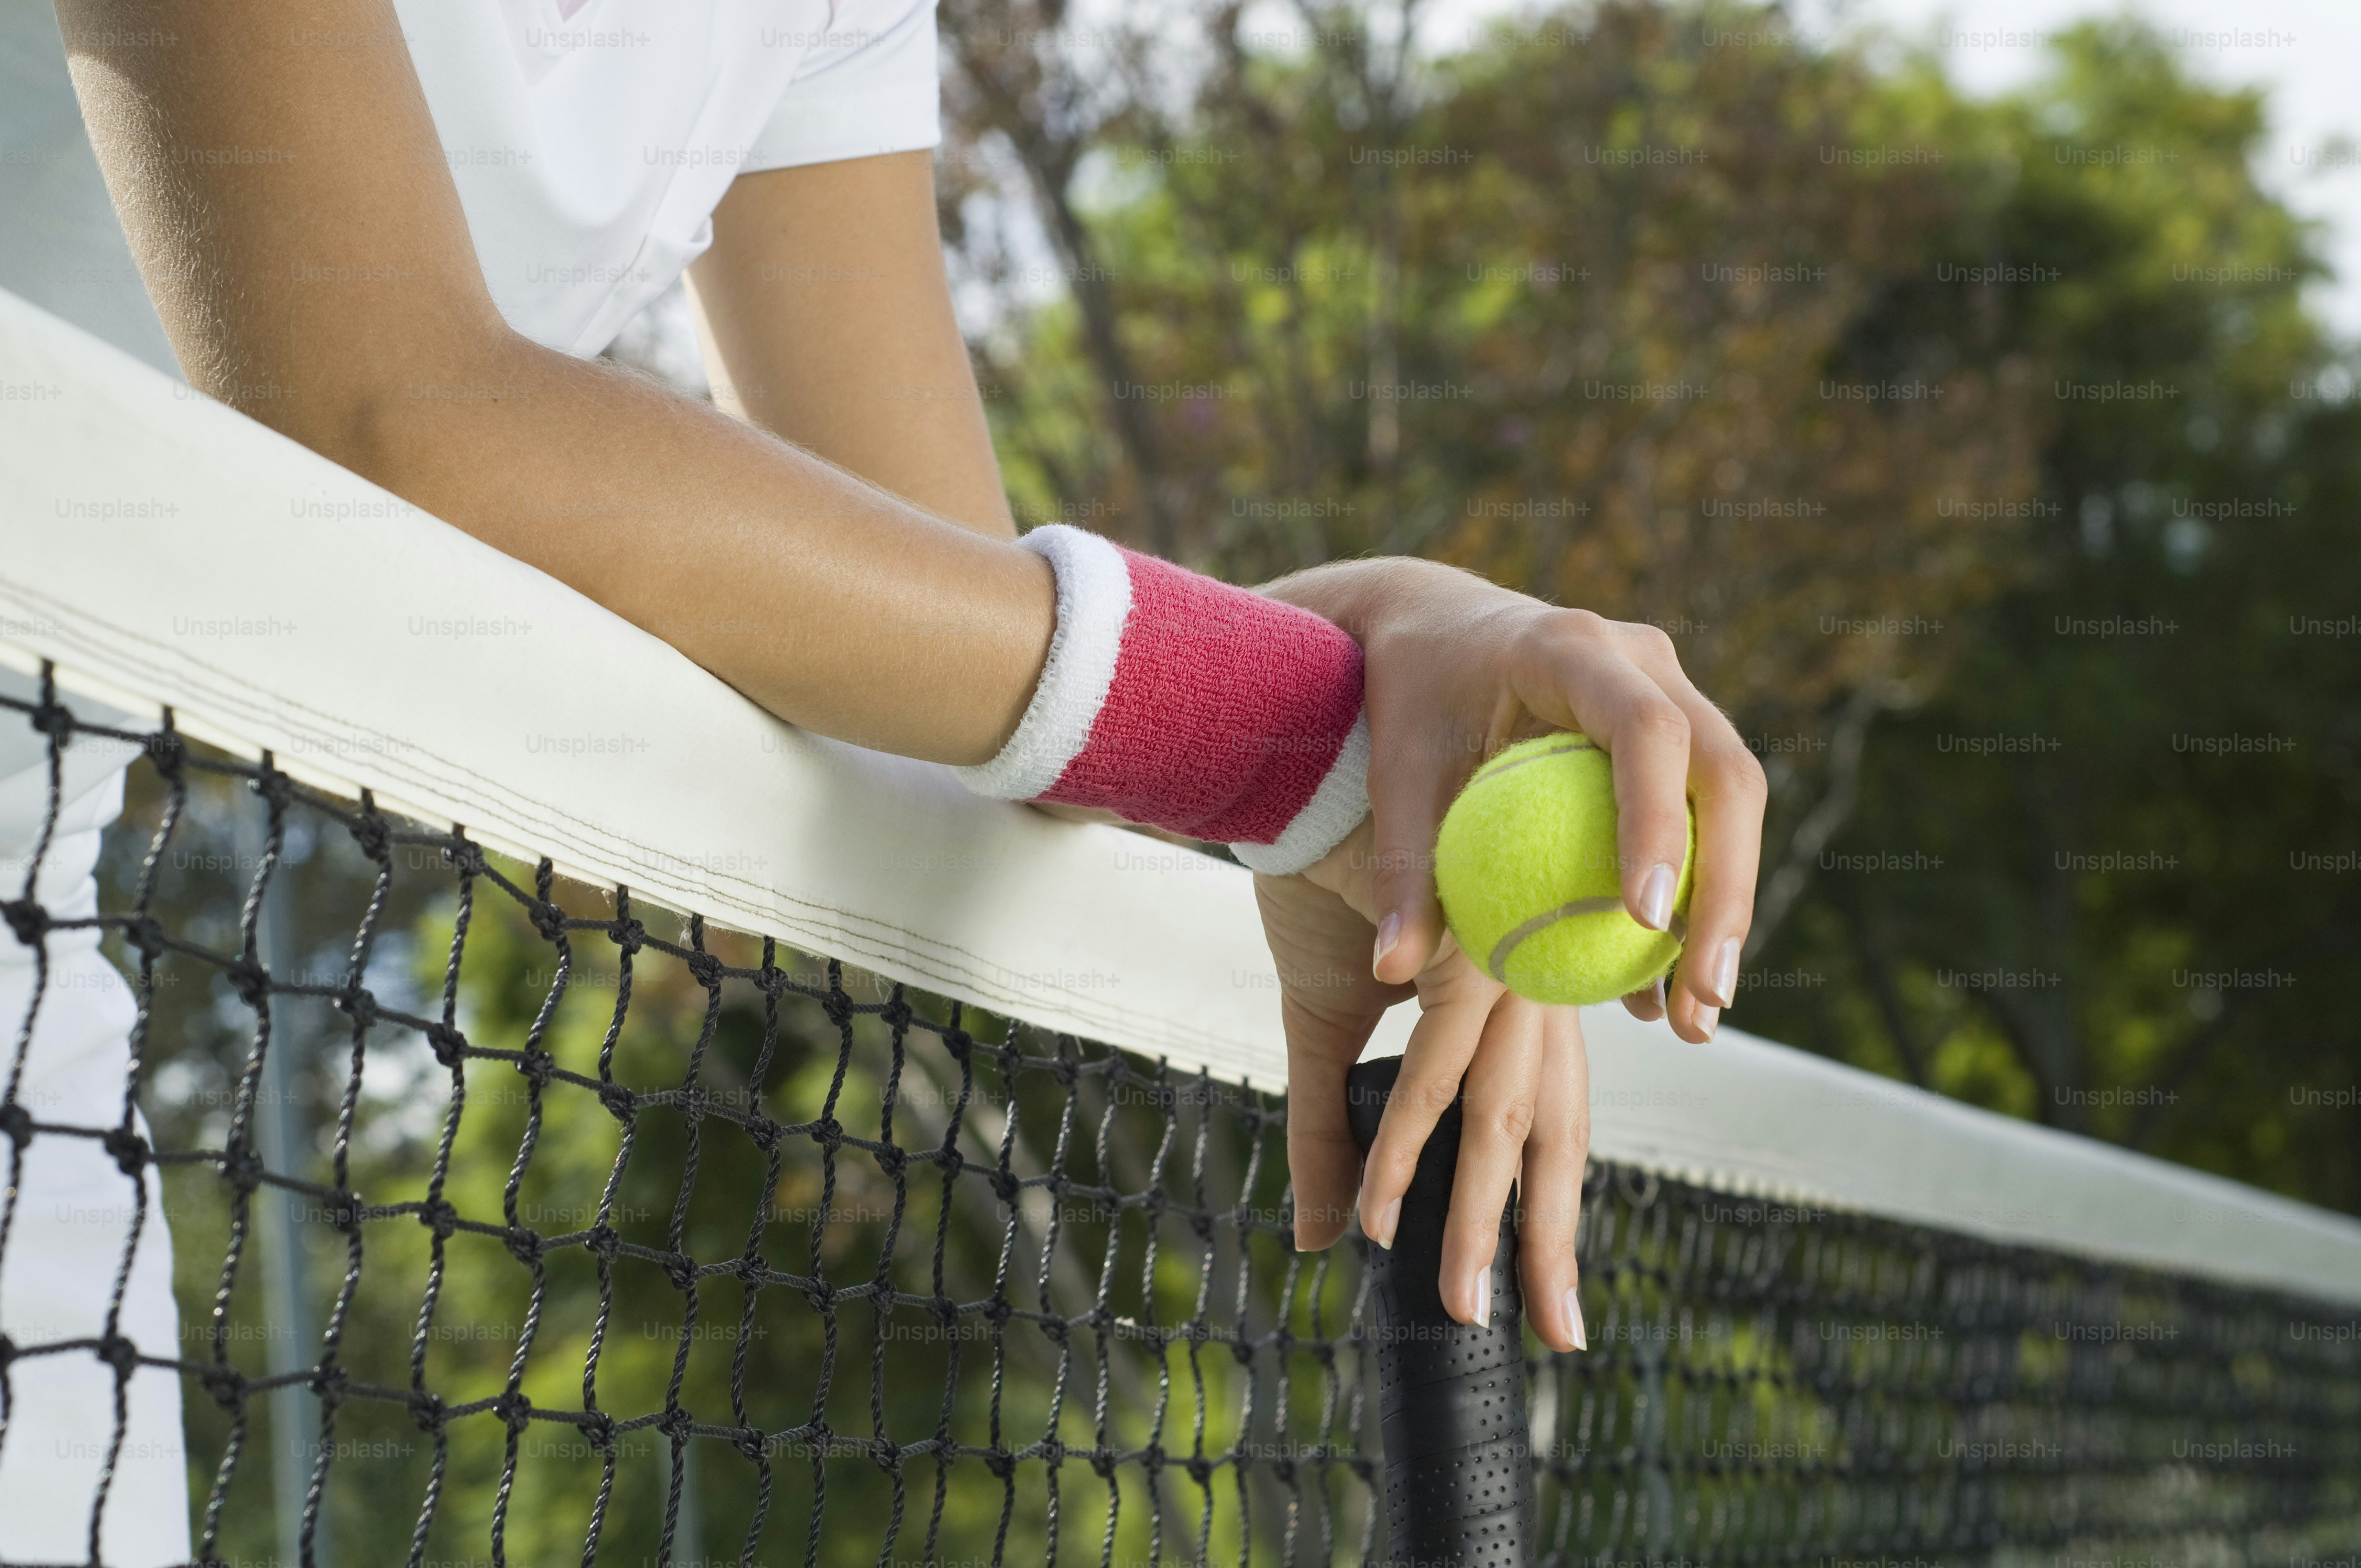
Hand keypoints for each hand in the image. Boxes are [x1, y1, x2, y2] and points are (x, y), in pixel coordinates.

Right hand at [1256, 818, 1590, 1351]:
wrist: (1303, 773)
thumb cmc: (1326, 884)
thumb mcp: (1322, 1029)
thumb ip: (1328, 1134)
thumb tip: (1318, 1240)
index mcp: (1519, 994)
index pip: (1551, 1120)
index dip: (1555, 1216)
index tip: (1557, 1310)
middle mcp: (1528, 984)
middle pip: (1551, 1132)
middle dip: (1547, 1243)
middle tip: (1559, 1336)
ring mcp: (1503, 968)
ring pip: (1503, 1115)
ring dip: (1473, 1216)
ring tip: (1457, 1298)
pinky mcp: (1462, 948)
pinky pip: (1437, 1066)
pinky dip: (1405, 1142)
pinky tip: (1379, 1205)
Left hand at [1264, 557, 1766, 1040]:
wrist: (1431, 624)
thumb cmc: (1407, 695)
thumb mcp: (1392, 771)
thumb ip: (1400, 865)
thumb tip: (1392, 971)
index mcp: (1571, 648)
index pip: (1645, 731)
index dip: (1656, 820)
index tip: (1642, 918)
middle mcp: (1642, 659)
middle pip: (1724, 771)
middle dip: (1725, 889)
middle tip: (1703, 995)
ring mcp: (1671, 689)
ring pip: (1734, 800)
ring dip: (1726, 907)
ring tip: (1696, 1016)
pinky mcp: (1677, 730)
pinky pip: (1707, 817)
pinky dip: (1696, 898)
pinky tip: (1667, 991)